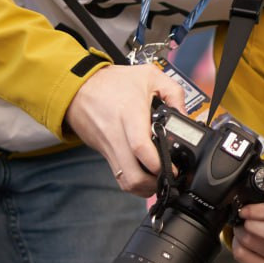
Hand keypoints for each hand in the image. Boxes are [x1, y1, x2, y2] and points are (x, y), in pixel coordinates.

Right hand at [65, 64, 186, 196]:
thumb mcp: (149, 76)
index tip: (173, 168)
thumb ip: (174, 93)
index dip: (158, 164)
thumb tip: (185, 116)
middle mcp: (117, 135)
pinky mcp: (103, 152)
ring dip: (143, 187)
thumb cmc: (113, 81)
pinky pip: (118, 175)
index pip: (141, 147)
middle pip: (133, 175)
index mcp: (130, 115)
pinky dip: (132, 181)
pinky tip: (145, 173)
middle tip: (168, 178)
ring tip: (158, 179)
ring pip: (124, 181)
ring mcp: (108, 147)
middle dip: (153, 184)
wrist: (78, 86)